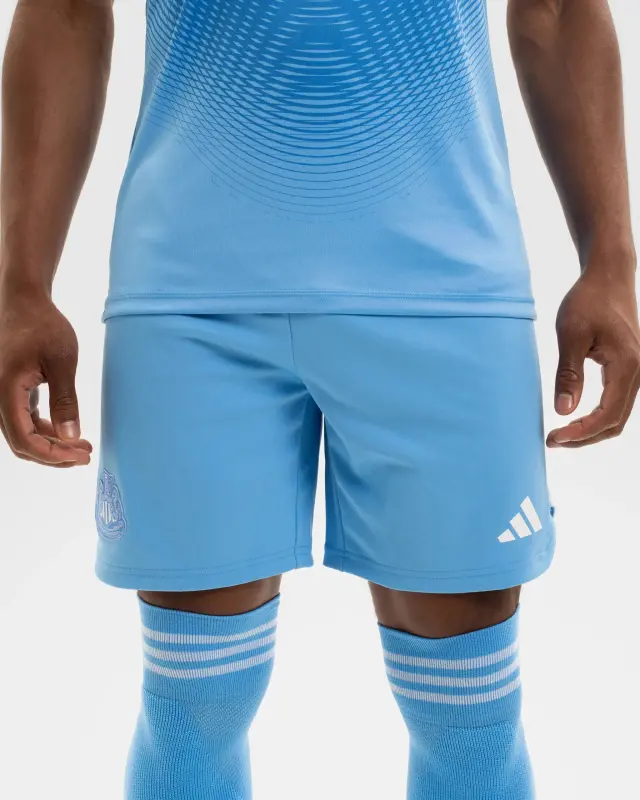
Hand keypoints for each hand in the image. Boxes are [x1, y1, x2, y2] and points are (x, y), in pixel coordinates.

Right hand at [0, 290, 91, 465]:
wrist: (25, 302)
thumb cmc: (43, 326)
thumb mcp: (62, 362)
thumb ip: (65, 401)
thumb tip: (71, 437)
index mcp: (5, 391)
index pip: (24, 439)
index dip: (53, 455)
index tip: (81, 455)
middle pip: (21, 443)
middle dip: (54, 455)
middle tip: (85, 454)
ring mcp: (3, 396)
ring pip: (23, 434)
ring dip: (51, 445)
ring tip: (82, 446)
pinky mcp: (12, 392)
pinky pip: (25, 421)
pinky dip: (45, 431)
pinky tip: (67, 432)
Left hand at [548, 269, 639, 447]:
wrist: (609, 277)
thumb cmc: (588, 301)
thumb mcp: (571, 335)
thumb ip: (569, 374)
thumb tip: (563, 411)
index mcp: (627, 366)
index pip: (607, 415)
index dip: (581, 433)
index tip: (554, 437)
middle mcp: (639, 373)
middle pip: (615, 422)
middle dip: (584, 437)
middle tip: (553, 440)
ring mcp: (637, 372)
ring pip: (618, 416)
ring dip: (591, 430)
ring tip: (561, 434)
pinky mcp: (629, 369)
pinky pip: (617, 403)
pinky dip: (598, 417)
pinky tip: (575, 418)